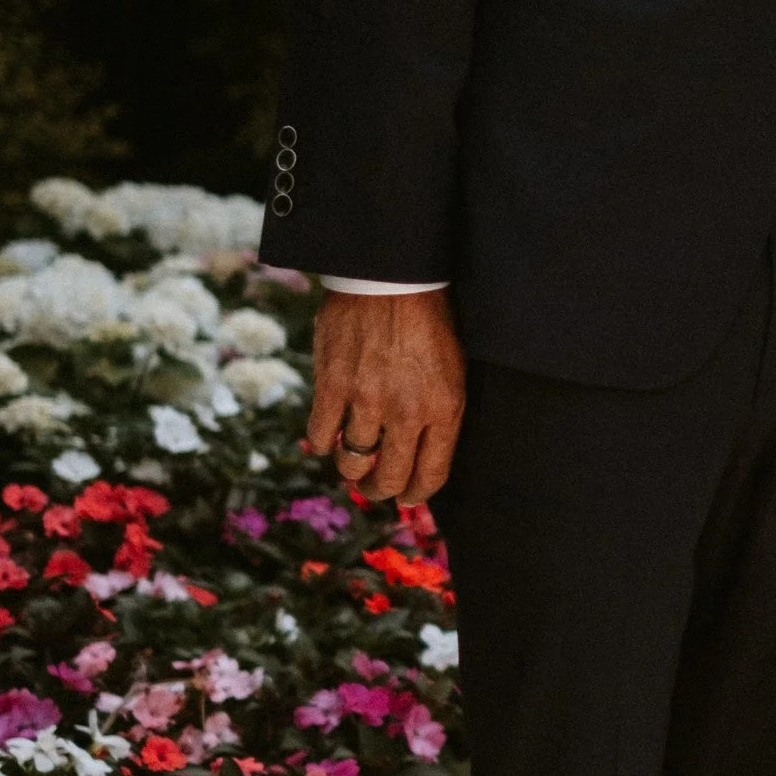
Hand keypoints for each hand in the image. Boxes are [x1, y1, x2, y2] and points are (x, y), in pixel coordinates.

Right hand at [307, 289, 465, 502]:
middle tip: (375, 488)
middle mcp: (407, 411)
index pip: (431, 475)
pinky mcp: (332, 385)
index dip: (417, 494)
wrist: (391, 277)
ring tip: (353, 466)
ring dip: (351, 470)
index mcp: (444, 408)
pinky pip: (322, 434)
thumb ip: (439, 414)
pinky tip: (328, 440)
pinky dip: (323, 442)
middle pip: (389, 477)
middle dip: (381, 490)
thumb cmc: (428, 321)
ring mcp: (367, 400)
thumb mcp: (453, 370)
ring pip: (353, 461)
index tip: (408, 498)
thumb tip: (421, 457)